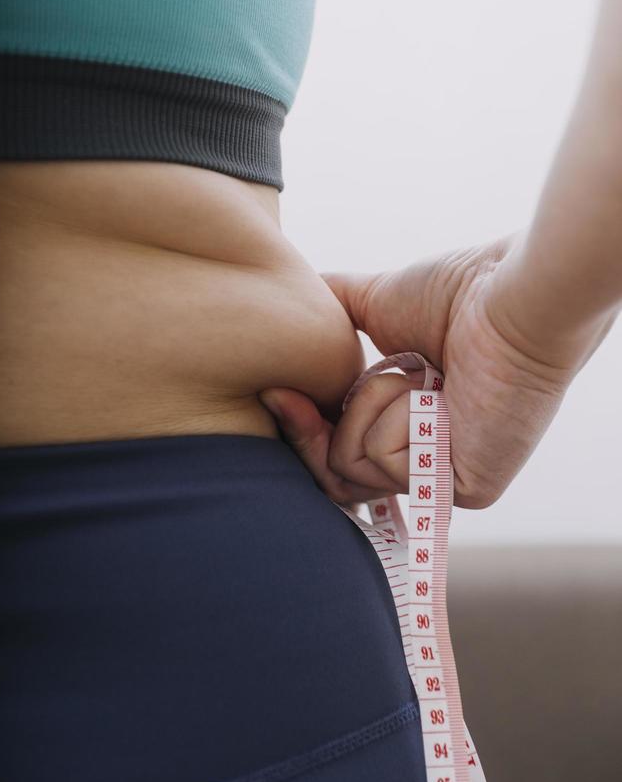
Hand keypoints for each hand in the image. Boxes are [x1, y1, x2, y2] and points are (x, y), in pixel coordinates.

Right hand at [259, 234, 613, 508]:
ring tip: (416, 376)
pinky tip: (436, 395)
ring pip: (349, 468)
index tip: (277, 392)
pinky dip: (395, 420)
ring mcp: (442, 478)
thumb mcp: (369, 301)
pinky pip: (385, 467)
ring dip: (368, 408)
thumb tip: (277, 307)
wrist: (504, 296)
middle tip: (289, 394)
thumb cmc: (454, 292)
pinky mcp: (463, 489)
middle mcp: (423, 459)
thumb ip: (324, 309)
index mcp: (405, 424)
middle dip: (307, 434)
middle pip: (332, 477)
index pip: (335, 454)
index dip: (300, 431)